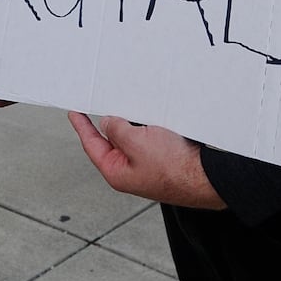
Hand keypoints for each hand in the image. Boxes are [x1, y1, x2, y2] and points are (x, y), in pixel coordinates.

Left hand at [68, 113, 226, 209]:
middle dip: (109, 121)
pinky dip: (146, 127)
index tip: (74, 112)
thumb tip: (108, 123)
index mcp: (116, 172)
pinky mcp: (161, 160)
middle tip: (102, 102)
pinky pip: (147, 139)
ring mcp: (146, 166)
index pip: (92, 144)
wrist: (207, 178)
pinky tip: (151, 117)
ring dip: (131, 123)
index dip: (81, 126)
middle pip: (111, 140)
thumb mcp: (137, 142)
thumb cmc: (175, 168)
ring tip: (130, 108)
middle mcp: (129, 171)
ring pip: (132, 138)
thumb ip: (117, 130)